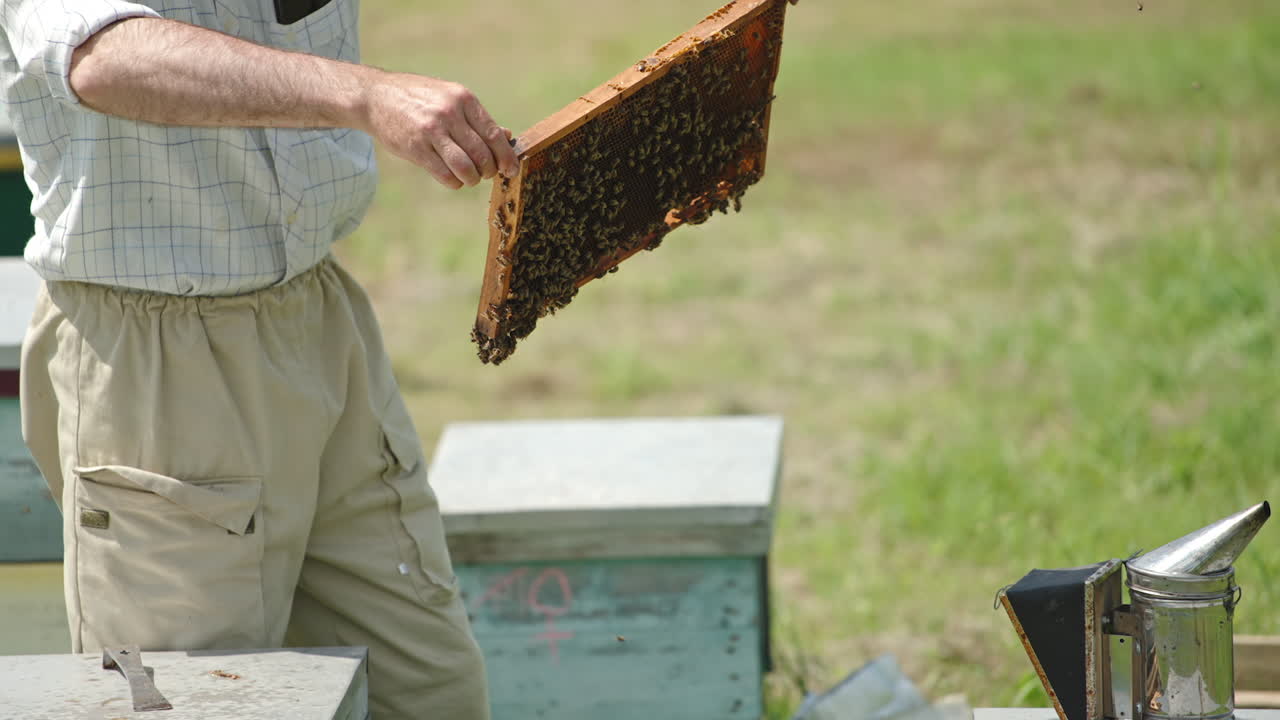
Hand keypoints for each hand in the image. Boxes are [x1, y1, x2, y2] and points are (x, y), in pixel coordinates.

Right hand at [363, 72, 518, 188]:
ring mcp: (431, 130)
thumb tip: (507, 136)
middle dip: (489, 171)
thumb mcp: (451, 97)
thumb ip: (477, 118)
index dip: (506, 157)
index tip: (511, 169)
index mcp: (463, 99)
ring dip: (472, 179)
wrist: (376, 96)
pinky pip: (444, 174)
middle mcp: (449, 113)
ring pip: (465, 167)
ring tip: (470, 178)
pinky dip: (454, 182)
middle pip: (482, 154)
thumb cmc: (420, 99)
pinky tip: (453, 179)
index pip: (493, 134)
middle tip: (486, 174)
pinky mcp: (415, 148)